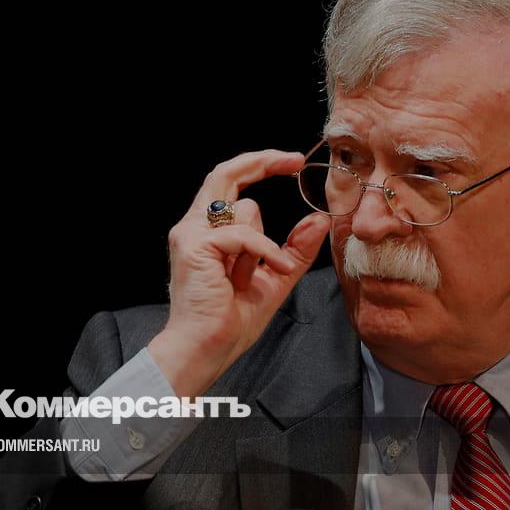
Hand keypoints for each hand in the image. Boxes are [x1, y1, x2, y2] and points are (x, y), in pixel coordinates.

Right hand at [148, 149, 330, 397]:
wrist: (206, 348)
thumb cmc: (231, 321)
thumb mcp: (276, 278)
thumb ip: (295, 248)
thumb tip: (319, 219)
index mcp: (210, 232)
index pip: (231, 183)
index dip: (260, 165)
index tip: (292, 163)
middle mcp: (194, 226)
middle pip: (225, 172)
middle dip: (262, 161)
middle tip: (294, 160)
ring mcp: (190, 233)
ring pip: (244, 209)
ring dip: (263, 246)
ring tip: (254, 280)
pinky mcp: (194, 245)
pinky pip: (244, 234)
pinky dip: (264, 253)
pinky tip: (269, 272)